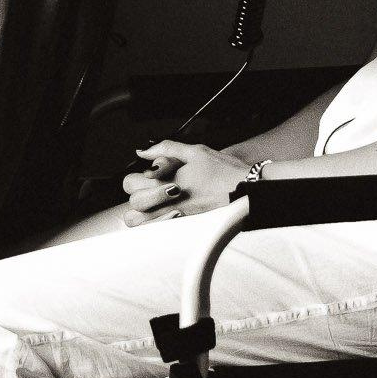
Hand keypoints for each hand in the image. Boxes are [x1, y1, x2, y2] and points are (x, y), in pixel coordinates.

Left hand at [121, 138, 249, 223]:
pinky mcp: (183, 223)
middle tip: (148, 188)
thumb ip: (165, 148)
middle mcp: (167, 200)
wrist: (245, 189)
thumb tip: (142, 151)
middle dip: (136, 195)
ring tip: (151, 203)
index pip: (131, 183)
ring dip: (141, 213)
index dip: (135, 178)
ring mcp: (174, 214)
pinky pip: (156, 229)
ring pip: (139, 222)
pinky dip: (154, 222)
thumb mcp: (194, 151)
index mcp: (166, 180)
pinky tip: (164, 211)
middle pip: (132, 203)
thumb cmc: (222, 170)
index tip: (146, 174)